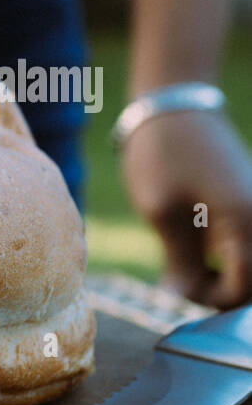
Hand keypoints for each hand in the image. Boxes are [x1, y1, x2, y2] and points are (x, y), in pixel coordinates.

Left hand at [122, 107, 251, 307]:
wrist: (173, 106)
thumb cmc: (162, 156)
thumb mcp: (162, 213)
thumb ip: (178, 260)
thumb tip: (182, 296)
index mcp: (246, 223)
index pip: (243, 288)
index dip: (210, 299)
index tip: (175, 288)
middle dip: (222, 291)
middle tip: (180, 281)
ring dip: (228, 275)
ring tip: (186, 268)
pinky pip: (249, 243)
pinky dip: (230, 256)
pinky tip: (198, 253)